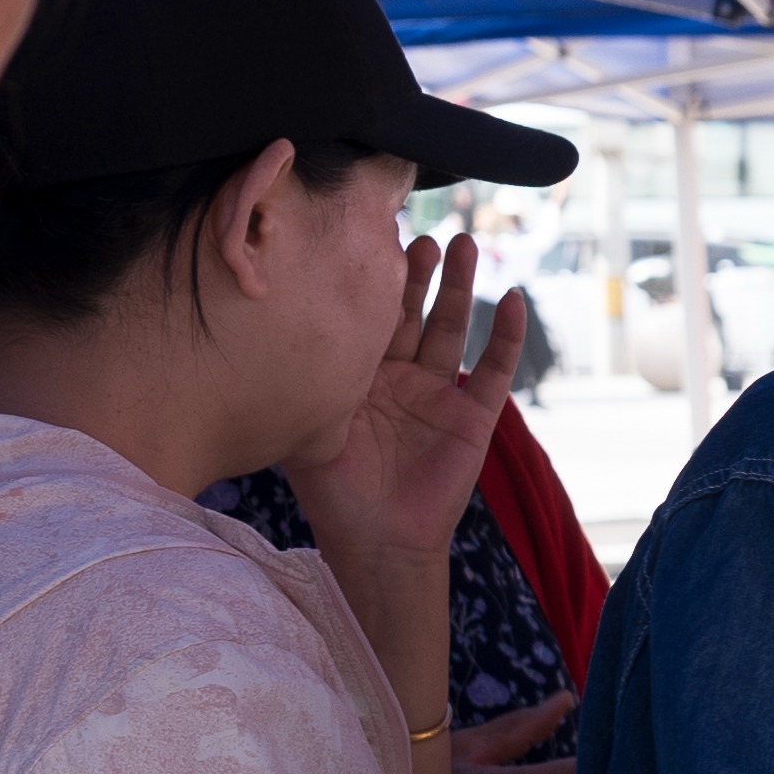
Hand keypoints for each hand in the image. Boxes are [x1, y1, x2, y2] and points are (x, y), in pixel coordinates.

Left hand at [281, 234, 521, 565]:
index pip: (368, 315)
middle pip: (411, 312)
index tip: (371, 235)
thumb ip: (296, 382)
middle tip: (419, 234)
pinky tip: (514, 301)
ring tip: (464, 244)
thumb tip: (259, 328)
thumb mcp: (302, 426)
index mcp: (359, 375)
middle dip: (416, 273)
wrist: (376, 539)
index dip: (372, 278)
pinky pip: (494, 371)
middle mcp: (400, 377)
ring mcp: (439, 394)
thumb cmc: (332, 490)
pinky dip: (506, 338)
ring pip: (451, 329)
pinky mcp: (473, 417)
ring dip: (460, 288)